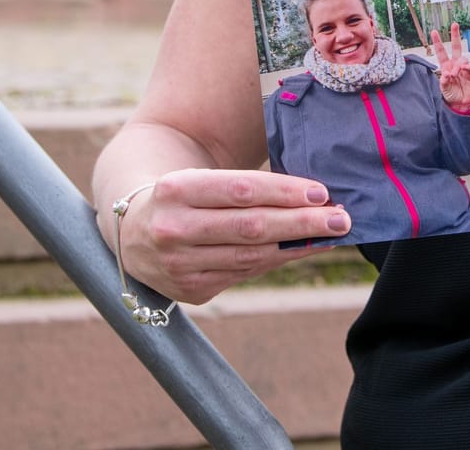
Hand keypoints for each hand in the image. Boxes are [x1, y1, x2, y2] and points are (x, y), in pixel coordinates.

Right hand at [113, 169, 351, 304]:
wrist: (128, 229)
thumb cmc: (183, 195)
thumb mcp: (198, 178)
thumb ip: (244, 187)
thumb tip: (312, 198)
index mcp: (174, 189)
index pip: (241, 189)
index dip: (285, 192)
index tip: (322, 193)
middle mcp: (171, 229)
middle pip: (250, 226)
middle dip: (302, 223)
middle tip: (341, 218)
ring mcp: (178, 266)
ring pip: (250, 256)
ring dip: (297, 246)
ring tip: (330, 235)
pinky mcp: (189, 291)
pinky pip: (244, 274)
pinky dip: (276, 261)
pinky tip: (300, 250)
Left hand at [429, 24, 469, 111]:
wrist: (461, 104)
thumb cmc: (451, 94)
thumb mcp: (443, 89)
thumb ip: (443, 82)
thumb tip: (446, 75)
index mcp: (446, 66)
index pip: (441, 52)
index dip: (438, 42)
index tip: (434, 32)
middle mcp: (455, 64)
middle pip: (456, 47)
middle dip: (455, 35)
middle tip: (454, 25)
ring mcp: (464, 68)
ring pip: (462, 59)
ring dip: (458, 65)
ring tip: (454, 74)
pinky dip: (467, 67)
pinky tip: (464, 69)